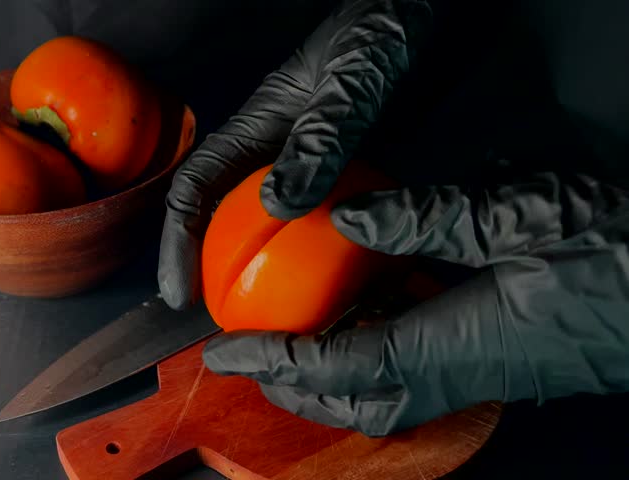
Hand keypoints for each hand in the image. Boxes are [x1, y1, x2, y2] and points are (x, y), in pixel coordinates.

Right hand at [157, 0, 432, 308]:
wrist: (426, 12)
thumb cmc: (382, 29)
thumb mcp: (350, 82)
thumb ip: (318, 138)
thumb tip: (277, 206)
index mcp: (256, 127)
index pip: (196, 189)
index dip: (177, 243)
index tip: (177, 293)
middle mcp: (277, 151)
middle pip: (227, 218)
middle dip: (214, 271)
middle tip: (226, 324)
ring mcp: (313, 163)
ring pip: (275, 227)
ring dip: (270, 274)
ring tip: (276, 322)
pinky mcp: (349, 171)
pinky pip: (326, 222)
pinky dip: (325, 258)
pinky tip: (341, 288)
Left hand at [202, 170, 628, 436]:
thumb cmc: (620, 256)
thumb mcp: (525, 214)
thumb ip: (430, 218)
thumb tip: (350, 217)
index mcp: (453, 343)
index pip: (337, 365)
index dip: (274, 361)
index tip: (224, 350)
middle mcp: (458, 373)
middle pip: (352, 401)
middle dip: (292, 387)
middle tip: (251, 353)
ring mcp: (478, 375)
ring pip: (382, 397)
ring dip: (327, 377)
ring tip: (293, 340)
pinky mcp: (495, 363)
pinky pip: (415, 375)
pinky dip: (372, 355)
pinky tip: (369, 315)